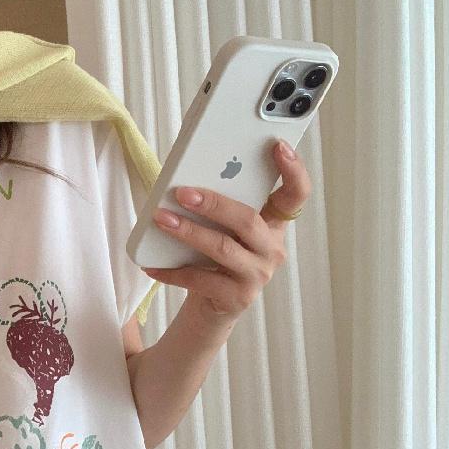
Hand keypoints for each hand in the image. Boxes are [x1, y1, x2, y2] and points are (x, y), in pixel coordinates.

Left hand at [140, 139, 311, 325]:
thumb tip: (185, 178)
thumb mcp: (223, 226)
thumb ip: (219, 202)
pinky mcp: (238, 298)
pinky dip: (173, 271)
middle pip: (249, 220)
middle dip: (214, 204)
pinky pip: (202, 280)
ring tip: (162, 220)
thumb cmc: (216, 253)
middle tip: (182, 192)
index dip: (293, 171)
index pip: (296, 194)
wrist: (213, 302)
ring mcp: (258, 275)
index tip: (278, 146)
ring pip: (224, 249)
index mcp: (274, 223)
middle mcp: (273, 248)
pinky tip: (152, 265)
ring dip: (189, 232)